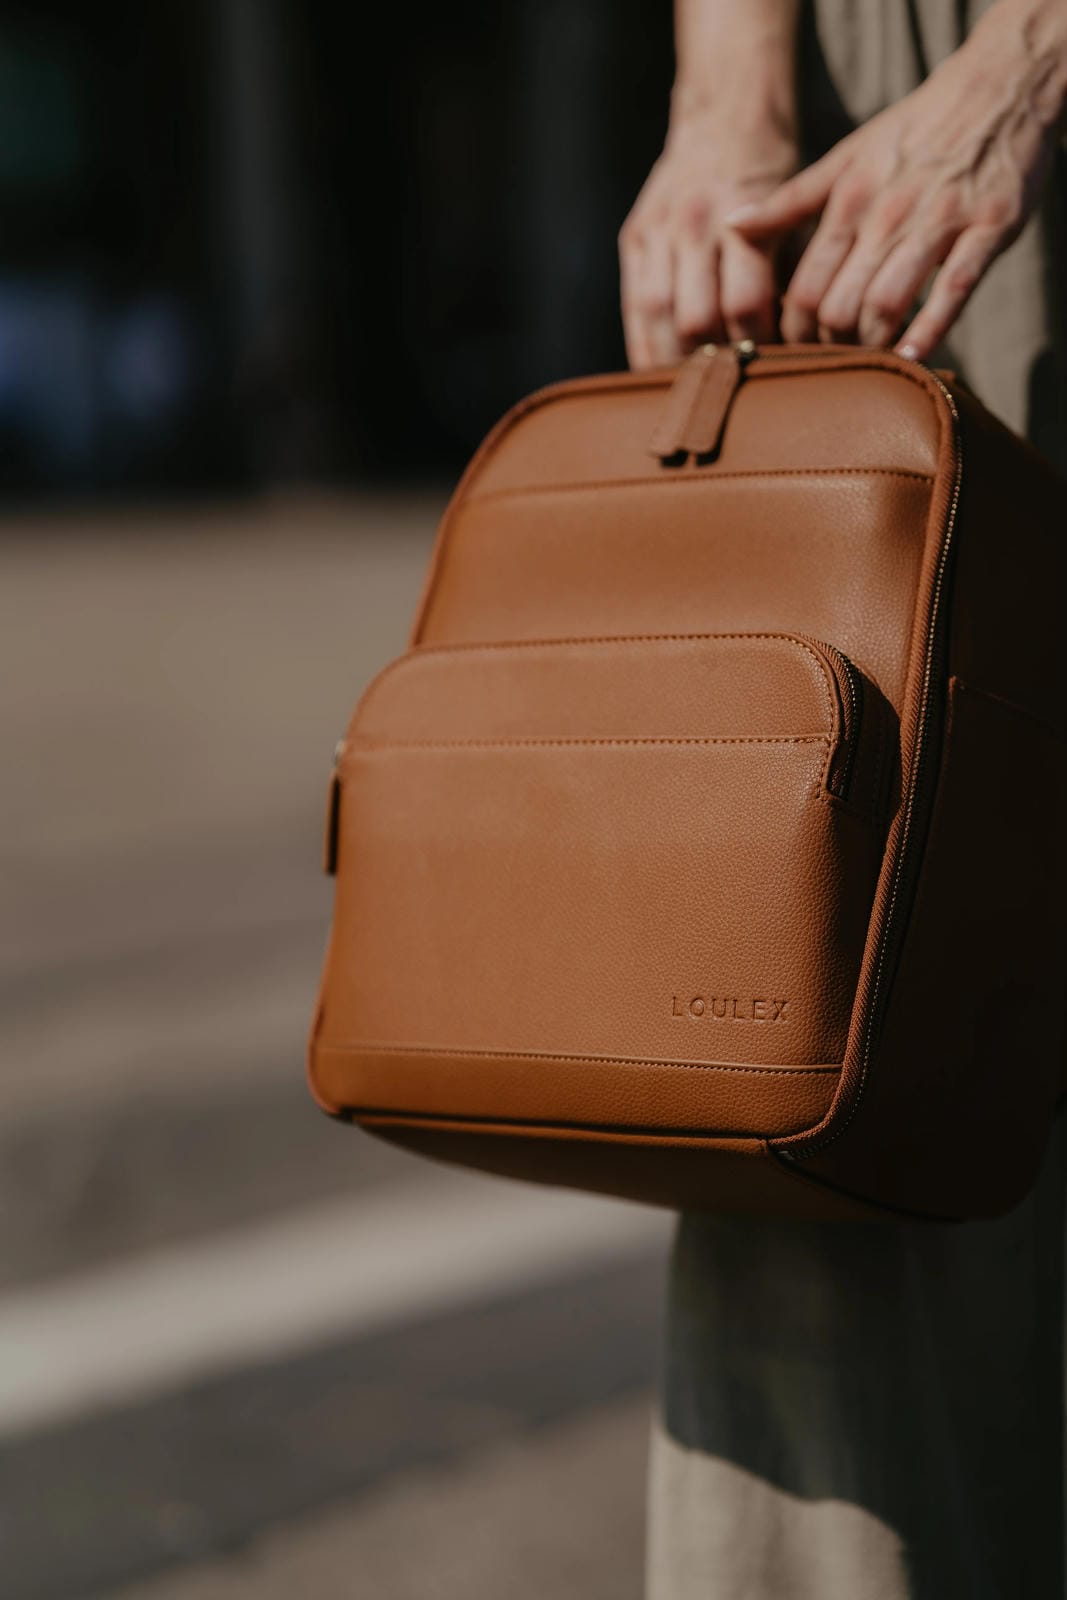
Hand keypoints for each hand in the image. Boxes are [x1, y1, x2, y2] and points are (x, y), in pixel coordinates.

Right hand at [619, 93, 797, 368]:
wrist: (726, 116)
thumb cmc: (774, 175)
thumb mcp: (793, 213)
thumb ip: (787, 272)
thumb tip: (794, 342)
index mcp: (740, 218)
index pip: (744, 303)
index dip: (756, 343)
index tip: (769, 367)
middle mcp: (693, 224)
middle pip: (696, 318)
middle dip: (713, 359)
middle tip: (731, 386)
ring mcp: (657, 231)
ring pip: (658, 316)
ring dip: (673, 360)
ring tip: (692, 389)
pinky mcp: (634, 238)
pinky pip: (633, 306)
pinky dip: (643, 345)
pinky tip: (656, 373)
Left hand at [726, 0, 1066, 359]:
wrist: (996, 90)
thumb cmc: (912, 134)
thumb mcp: (845, 159)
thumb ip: (789, 201)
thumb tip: (730, 227)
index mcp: (848, 199)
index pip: (803, 286)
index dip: (794, 330)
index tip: (797, 349)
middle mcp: (888, 213)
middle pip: (838, 305)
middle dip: (829, 345)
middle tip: (832, 361)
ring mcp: (940, 222)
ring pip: (886, 303)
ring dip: (872, 344)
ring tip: (868, 360)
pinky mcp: (989, 229)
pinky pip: (954, 292)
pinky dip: (929, 331)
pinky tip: (913, 357)